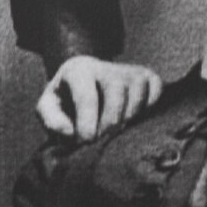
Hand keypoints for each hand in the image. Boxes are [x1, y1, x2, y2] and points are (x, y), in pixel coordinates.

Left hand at [36, 56, 162, 140]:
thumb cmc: (67, 100)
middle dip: (111, 120)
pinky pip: (156, 89)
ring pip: (138, 91)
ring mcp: (129, 70)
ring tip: (118, 130)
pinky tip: (136, 117)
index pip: (86, 95)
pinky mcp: (147, 75)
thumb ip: (51, 120)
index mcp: (79, 70)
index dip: (87, 121)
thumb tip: (71, 132)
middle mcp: (106, 65)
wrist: (86, 84)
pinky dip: (150, 105)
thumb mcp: (49, 107)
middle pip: (116, 91)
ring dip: (130, 116)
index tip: (87, 141)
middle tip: (104, 139)